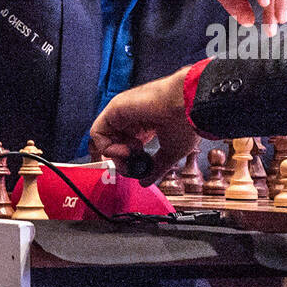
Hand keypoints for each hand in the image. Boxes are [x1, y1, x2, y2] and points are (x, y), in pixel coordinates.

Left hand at [88, 66, 196, 183]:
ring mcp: (122, 113)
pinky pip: (97, 132)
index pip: (126, 146)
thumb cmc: (186, 123)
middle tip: (129, 168)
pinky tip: (124, 151)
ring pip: (103, 139)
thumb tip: (145, 182)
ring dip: (113, 155)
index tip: (136, 169)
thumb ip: (156, 168)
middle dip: (118, 161)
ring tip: (130, 156)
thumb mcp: (171, 152)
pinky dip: (106, 147)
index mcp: (145, 126)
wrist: (189, 105)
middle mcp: (131, 119)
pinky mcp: (114, 109)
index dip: (127, 161)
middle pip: (112, 143)